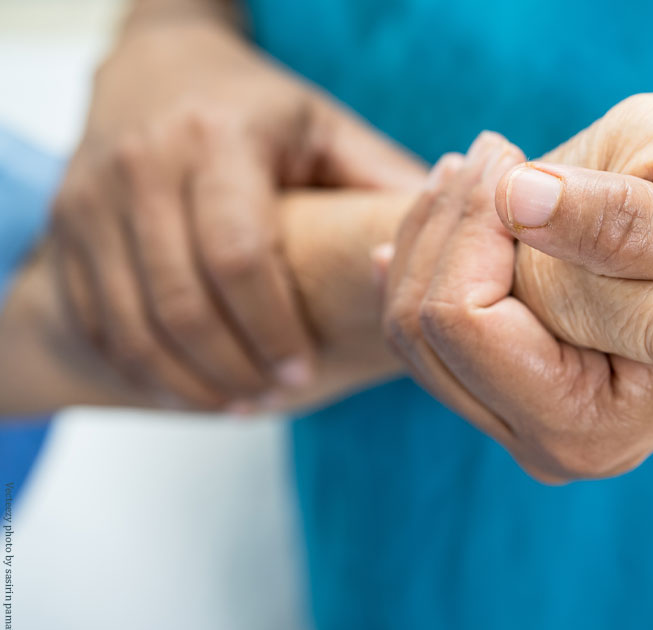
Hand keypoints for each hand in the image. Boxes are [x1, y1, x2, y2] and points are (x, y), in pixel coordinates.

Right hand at [51, 19, 424, 408]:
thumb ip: (381, 180)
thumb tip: (449, 244)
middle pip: (180, 300)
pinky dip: (138, 368)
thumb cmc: (258, 110)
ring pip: (130, 321)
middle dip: (231, 367)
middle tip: (274, 398)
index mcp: (220, 140)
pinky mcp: (66, 227)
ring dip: (184, 379)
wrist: (154, 66)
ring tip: (237, 403)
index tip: (305, 372)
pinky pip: (94, 319)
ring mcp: (94, 198)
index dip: (272, 328)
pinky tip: (186, 387)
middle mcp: (144, 166)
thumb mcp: (325, 129)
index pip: (239, 256)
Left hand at [382, 133, 652, 482]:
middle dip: (446, 225)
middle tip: (485, 151)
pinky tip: (443, 219)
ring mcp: (521, 433)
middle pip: (421, 329)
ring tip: (467, 172)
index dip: (472, 225)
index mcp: (578, 423)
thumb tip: (525, 196)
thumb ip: (620, 232)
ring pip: (413, 334)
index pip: (458, 317)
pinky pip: (430, 342)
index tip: (507, 156)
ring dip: (433, 239)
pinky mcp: (512, 410)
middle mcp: (543, 448)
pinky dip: (431, 268)